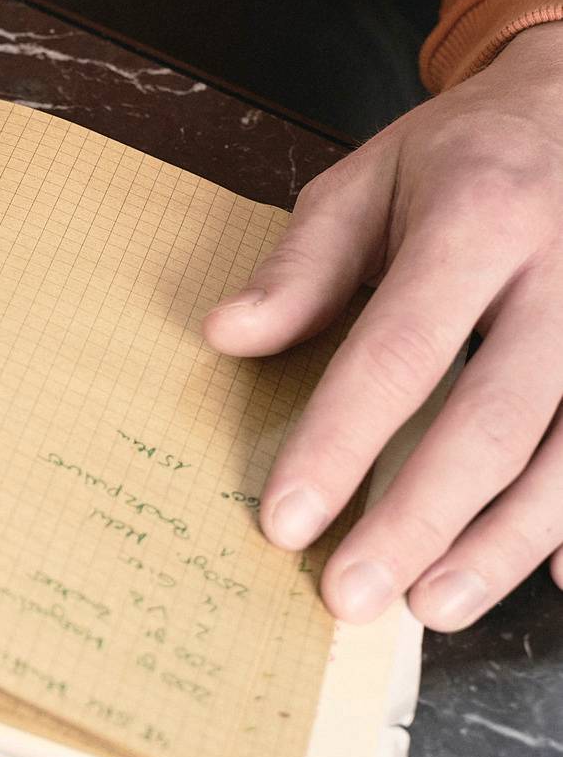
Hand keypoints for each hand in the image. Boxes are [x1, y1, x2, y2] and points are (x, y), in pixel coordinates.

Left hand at [205, 20, 562, 629]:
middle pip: (491, 419)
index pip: (397, 350)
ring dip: (505, 540)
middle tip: (353, 596)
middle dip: (420, 517)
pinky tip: (554, 577)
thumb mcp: (371, 177)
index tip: (285, 520)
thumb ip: (304, 265)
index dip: (340, 442)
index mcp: (477, 218)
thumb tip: (227, 337)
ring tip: (435, 603)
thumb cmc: (468, 153)